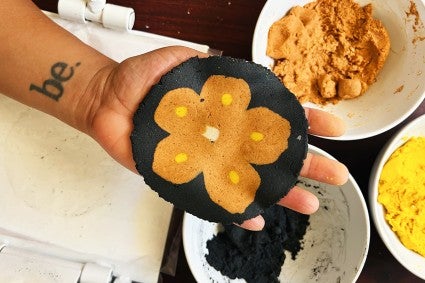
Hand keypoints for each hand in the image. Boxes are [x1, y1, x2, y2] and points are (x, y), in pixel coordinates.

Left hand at [84, 46, 347, 230]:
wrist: (107, 102)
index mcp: (227, 108)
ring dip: (280, 193)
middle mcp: (223, 135)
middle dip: (306, 162)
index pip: (272, 113)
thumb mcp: (177, 60)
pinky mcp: (187, 176)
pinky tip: (255, 220)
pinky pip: (214, 198)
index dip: (304, 120)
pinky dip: (233, 210)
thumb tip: (227, 61)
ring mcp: (208, 158)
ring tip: (308, 204)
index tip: (333, 128)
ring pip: (251, 179)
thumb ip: (204, 62)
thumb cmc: (141, 81)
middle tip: (336, 175)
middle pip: (271, 152)